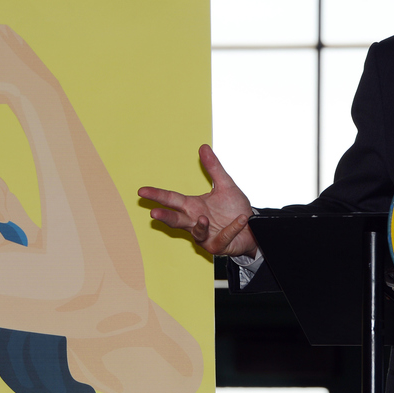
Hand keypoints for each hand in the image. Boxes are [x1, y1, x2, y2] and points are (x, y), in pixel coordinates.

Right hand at [138, 144, 258, 257]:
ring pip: (196, 232)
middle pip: (176, 219)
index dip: (156, 194)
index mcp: (193, 206)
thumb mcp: (226, 185)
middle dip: (165, 216)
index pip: (171, 199)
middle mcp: (195, 221)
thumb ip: (213, 168)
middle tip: (153, 212)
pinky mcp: (218, 245)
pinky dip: (231, 229)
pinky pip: (223, 237)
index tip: (142, 191)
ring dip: (199, 226)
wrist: (252, 228)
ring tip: (204, 218)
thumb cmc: (235, 209)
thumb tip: (203, 147)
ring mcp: (205, 235)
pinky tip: (240, 220)